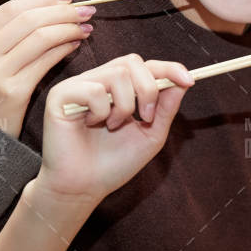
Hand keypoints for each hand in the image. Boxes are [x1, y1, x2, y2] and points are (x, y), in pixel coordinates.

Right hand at [0, 0, 92, 134]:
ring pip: (39, 37)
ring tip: (85, 27)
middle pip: (27, 19)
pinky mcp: (11, 92)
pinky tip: (76, 45)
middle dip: (61, 11)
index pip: (10, 9)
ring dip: (68, 28)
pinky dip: (64, 48)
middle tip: (85, 10)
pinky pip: (45, 61)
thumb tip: (47, 6)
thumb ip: (5, 38)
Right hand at [34, 54, 193, 207]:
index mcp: (118, 89)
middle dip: (148, 89)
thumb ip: (166, 109)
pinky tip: (91, 124)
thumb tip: (183, 81)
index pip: (145, 66)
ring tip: (113, 126)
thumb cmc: (114, 164)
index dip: (168, 67)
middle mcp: (98, 81)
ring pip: (116, 74)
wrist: (84, 188)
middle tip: (146, 117)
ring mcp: (79, 86)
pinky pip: (93, 89)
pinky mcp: (60, 95)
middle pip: (132, 62)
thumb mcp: (150, 136)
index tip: (189, 80)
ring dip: (124, 105)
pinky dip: (101, 110)